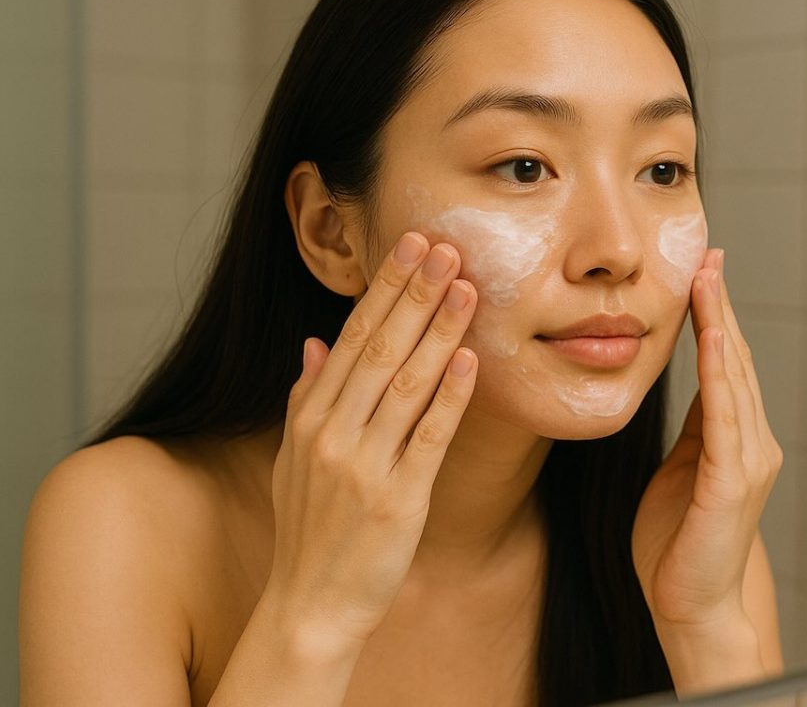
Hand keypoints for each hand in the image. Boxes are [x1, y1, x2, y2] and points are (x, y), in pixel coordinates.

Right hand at [265, 231, 478, 655]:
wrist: (310, 603)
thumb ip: (305, 398)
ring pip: (407, 384)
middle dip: (414, 294)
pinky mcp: (397, 499)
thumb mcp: (292, 459)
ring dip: (439, 333)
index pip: (352, 338)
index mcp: (310, 419)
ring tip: (465, 288)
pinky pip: (428, 438)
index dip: (384, 289)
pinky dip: (450, 398)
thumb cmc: (309, 528)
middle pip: (379, 349)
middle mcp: (332, 435)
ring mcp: (364, 467)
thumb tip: (314, 342)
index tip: (410, 247)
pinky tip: (471, 362)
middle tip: (444, 247)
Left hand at [631, 248, 783, 632]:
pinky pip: (725, 416)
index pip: (727, 366)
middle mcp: (755, 443)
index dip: (716, 317)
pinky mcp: (733, 481)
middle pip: (737, 361)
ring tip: (707, 279)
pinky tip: (713, 338)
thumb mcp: (682, 470)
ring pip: (735, 378)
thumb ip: (695, 429)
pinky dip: (720, 373)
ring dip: (720, 325)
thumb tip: (693, 386)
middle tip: (708, 256)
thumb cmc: (679, 543)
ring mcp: (750, 461)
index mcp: (738, 440)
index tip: (704, 273)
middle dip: (720, 306)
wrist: (692, 605)